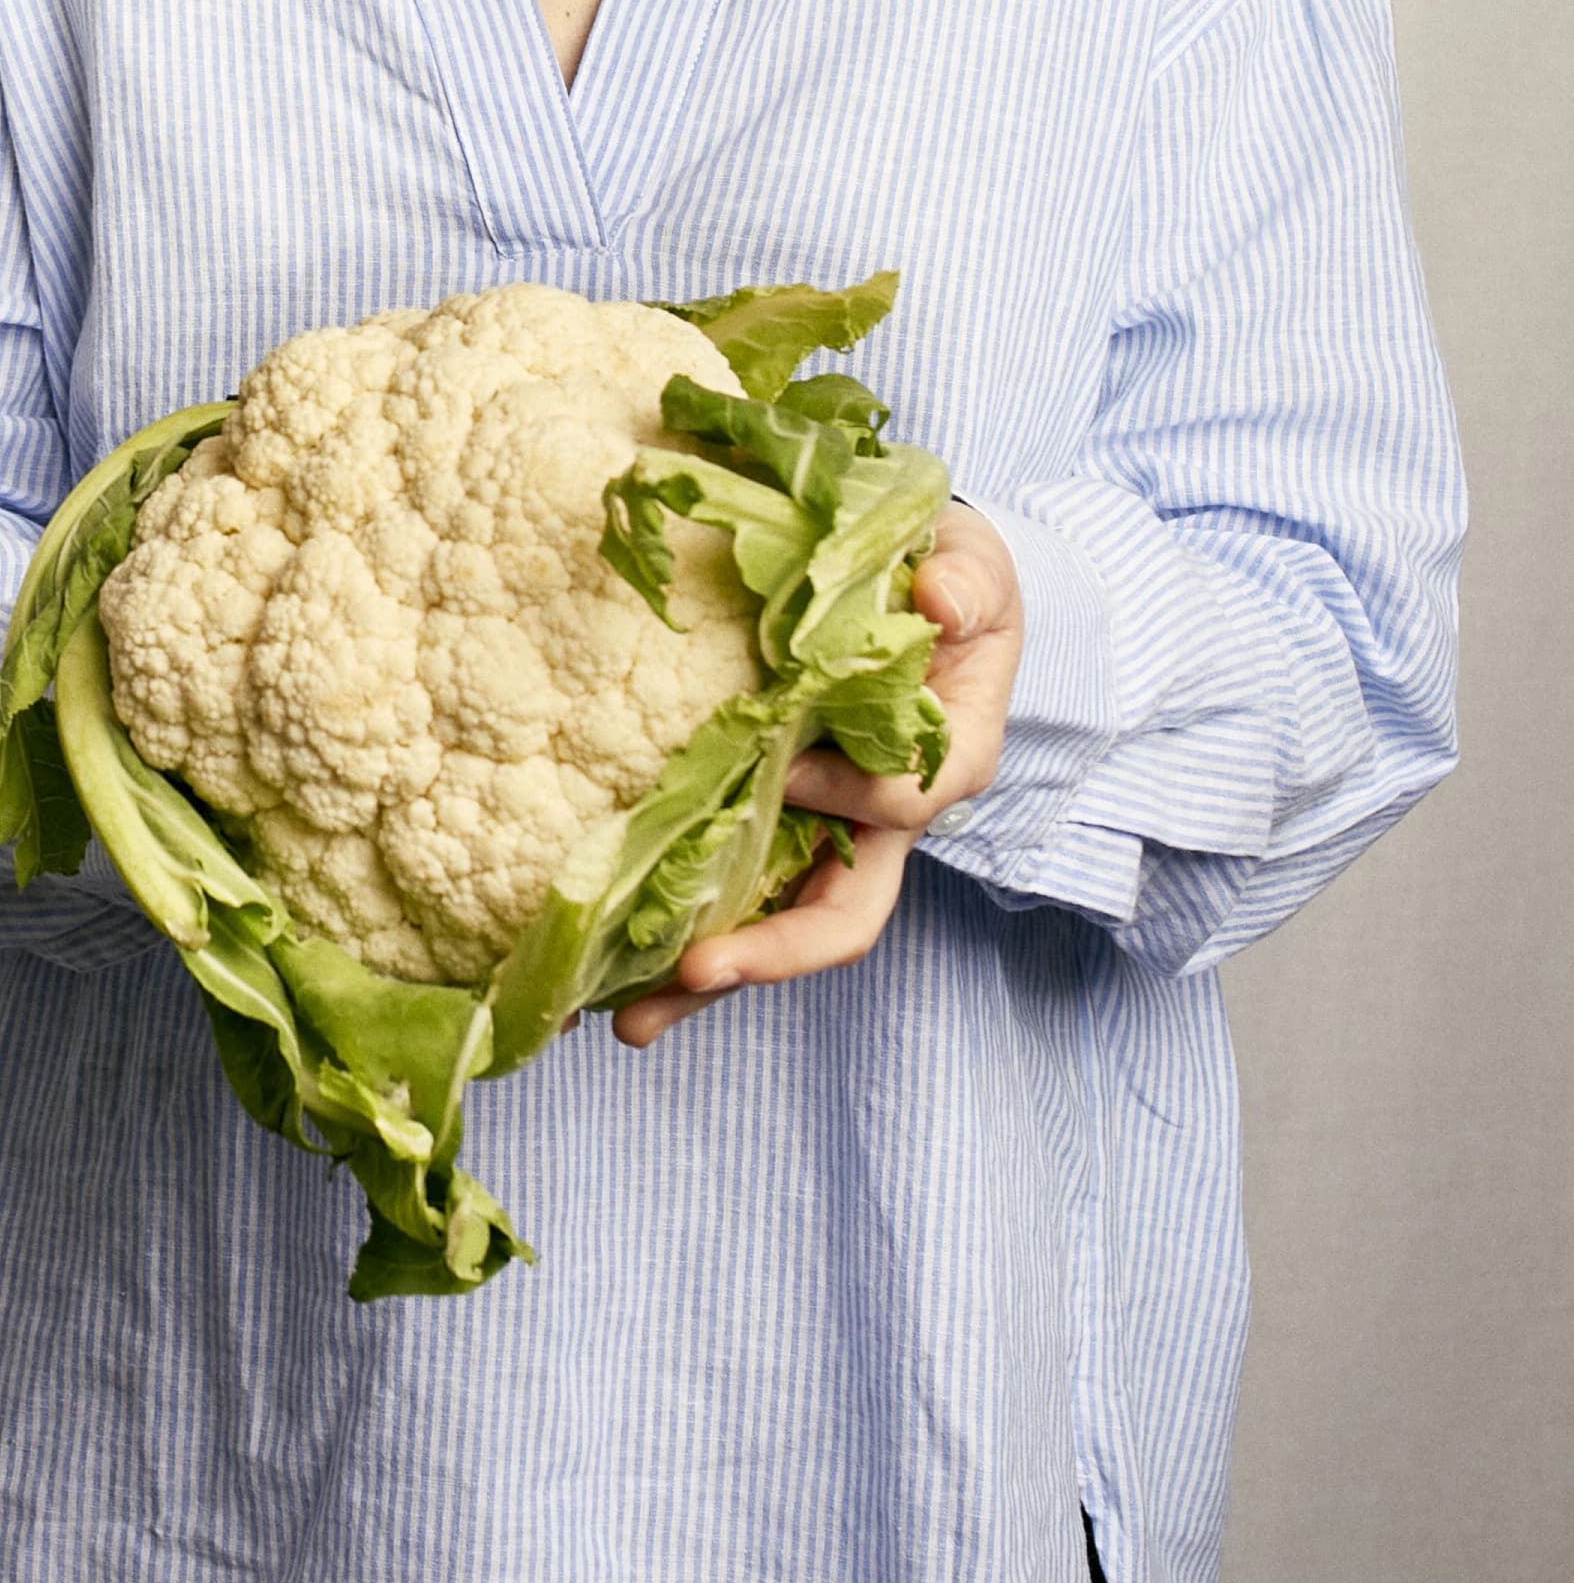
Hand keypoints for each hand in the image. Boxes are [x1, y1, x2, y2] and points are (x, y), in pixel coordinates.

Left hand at [611, 504, 1019, 1050]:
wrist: (923, 587)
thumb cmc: (947, 577)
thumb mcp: (973, 562)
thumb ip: (967, 581)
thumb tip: (940, 599)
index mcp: (948, 758)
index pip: (902, 802)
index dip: (848, 794)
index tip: (787, 770)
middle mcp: (887, 822)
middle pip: (841, 917)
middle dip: (770, 956)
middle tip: (695, 976)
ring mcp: (828, 836)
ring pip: (776, 929)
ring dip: (707, 978)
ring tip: (627, 1021)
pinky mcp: (777, 828)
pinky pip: (732, 893)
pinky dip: (678, 933)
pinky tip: (609, 971)